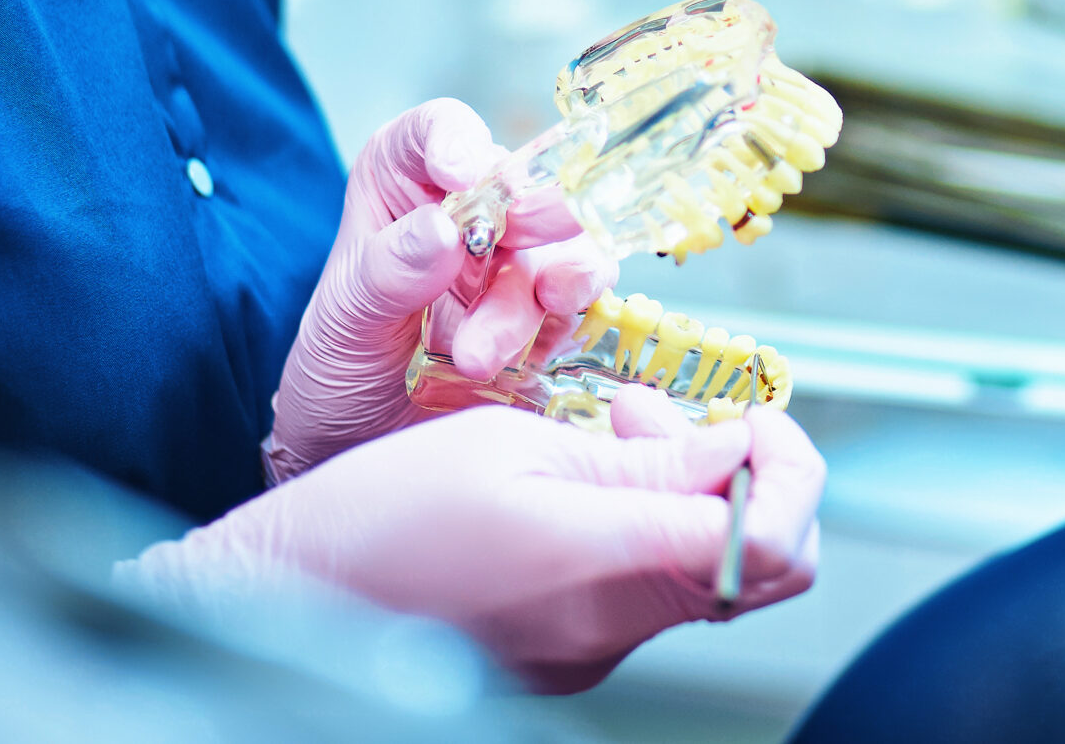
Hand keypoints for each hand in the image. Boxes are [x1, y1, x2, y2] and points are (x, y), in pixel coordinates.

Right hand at [123, 392, 826, 692]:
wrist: (277, 601)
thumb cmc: (372, 518)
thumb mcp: (513, 444)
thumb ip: (642, 453)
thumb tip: (737, 446)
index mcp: (609, 566)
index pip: (771, 541)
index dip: (787, 470)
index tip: (745, 421)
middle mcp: (613, 627)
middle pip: (762, 568)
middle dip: (751, 476)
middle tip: (678, 414)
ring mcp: (591, 649)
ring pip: (703, 570)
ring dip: (686, 486)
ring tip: (610, 422)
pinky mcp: (563, 651)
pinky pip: (642, 584)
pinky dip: (638, 519)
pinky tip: (576, 472)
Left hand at [262, 100, 615, 483]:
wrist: (361, 454)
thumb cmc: (337, 374)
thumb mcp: (341, 326)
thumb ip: (385, 275)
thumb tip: (442, 230)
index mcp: (403, 188)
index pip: (437, 132)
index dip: (457, 139)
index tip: (461, 172)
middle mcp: (469, 215)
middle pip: (518, 185)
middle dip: (531, 212)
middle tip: (524, 242)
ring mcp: (514, 265)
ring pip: (553, 249)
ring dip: (526, 298)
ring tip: (477, 355)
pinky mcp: (548, 316)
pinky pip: (579, 298)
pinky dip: (566, 316)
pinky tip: (527, 354)